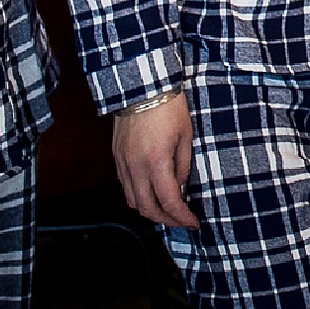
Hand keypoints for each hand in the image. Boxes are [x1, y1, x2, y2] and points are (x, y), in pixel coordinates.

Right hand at [112, 92, 200, 228]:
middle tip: (181, 221)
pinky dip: (138, 196)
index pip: (168, 201)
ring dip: (150, 210)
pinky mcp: (117, 157)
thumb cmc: (169, 107)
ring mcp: (123, 163)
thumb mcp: (185, 136)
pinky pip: (125, 186)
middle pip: (147, 208)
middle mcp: (135, 167)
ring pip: (132, 201)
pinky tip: (151, 193)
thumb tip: (179, 188)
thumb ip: (182, 166)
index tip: (193, 222)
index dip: (181, 217)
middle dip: (166, 220)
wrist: (143, 86)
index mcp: (156, 162)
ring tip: (167, 210)